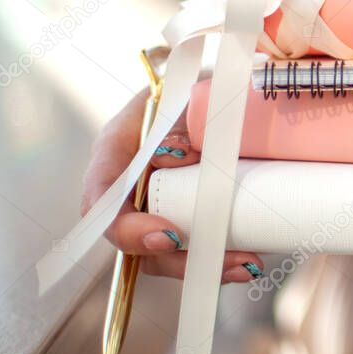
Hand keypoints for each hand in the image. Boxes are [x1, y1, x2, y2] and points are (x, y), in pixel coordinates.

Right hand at [81, 90, 264, 282]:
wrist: (203, 90)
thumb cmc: (187, 89)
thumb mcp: (184, 93)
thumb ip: (190, 111)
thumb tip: (205, 133)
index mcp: (115, 151)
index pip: (102, 199)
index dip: (127, 228)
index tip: (169, 235)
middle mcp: (128, 186)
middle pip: (136, 242)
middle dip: (178, 260)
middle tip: (222, 258)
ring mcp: (155, 204)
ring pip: (165, 253)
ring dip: (205, 264)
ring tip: (248, 264)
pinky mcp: (185, 215)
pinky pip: (194, 246)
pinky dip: (219, 258)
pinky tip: (250, 263)